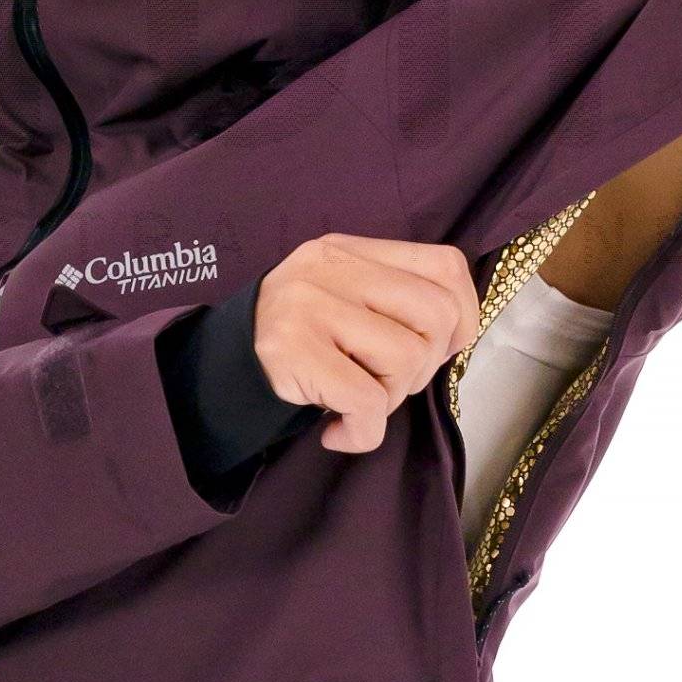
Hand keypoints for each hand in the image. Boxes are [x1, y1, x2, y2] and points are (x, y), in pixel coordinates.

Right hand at [253, 234, 479, 453]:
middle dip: (425, 364)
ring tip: (356, 401)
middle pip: (434, 315)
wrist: (217, 370)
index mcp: (349, 251)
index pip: (444, 265)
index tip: (441, 347)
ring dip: (391, 398)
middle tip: (388, 383)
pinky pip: (368, 401)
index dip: (463, 313)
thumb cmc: (298, 340)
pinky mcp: (293, 352)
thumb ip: (394, 299)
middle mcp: (329, 269)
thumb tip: (458, 331)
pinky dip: (363, 431)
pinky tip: (337, 430)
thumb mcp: (343, 299)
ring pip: (406, 359)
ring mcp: (308, 307)